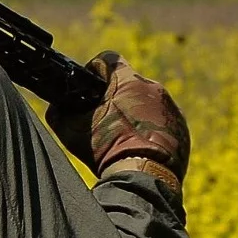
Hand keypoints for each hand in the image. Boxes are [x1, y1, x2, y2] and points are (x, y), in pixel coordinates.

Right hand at [49, 51, 189, 184]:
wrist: (143, 178)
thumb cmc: (107, 151)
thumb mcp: (71, 131)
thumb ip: (59, 112)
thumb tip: (56, 107)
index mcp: (127, 80)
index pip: (108, 59)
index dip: (95, 71)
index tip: (90, 87)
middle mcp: (153, 88)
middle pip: (129, 83)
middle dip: (116, 96)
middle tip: (104, 119)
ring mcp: (170, 107)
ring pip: (147, 102)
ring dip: (136, 113)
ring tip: (124, 137)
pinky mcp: (181, 127)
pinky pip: (163, 121)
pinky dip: (152, 130)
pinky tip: (141, 147)